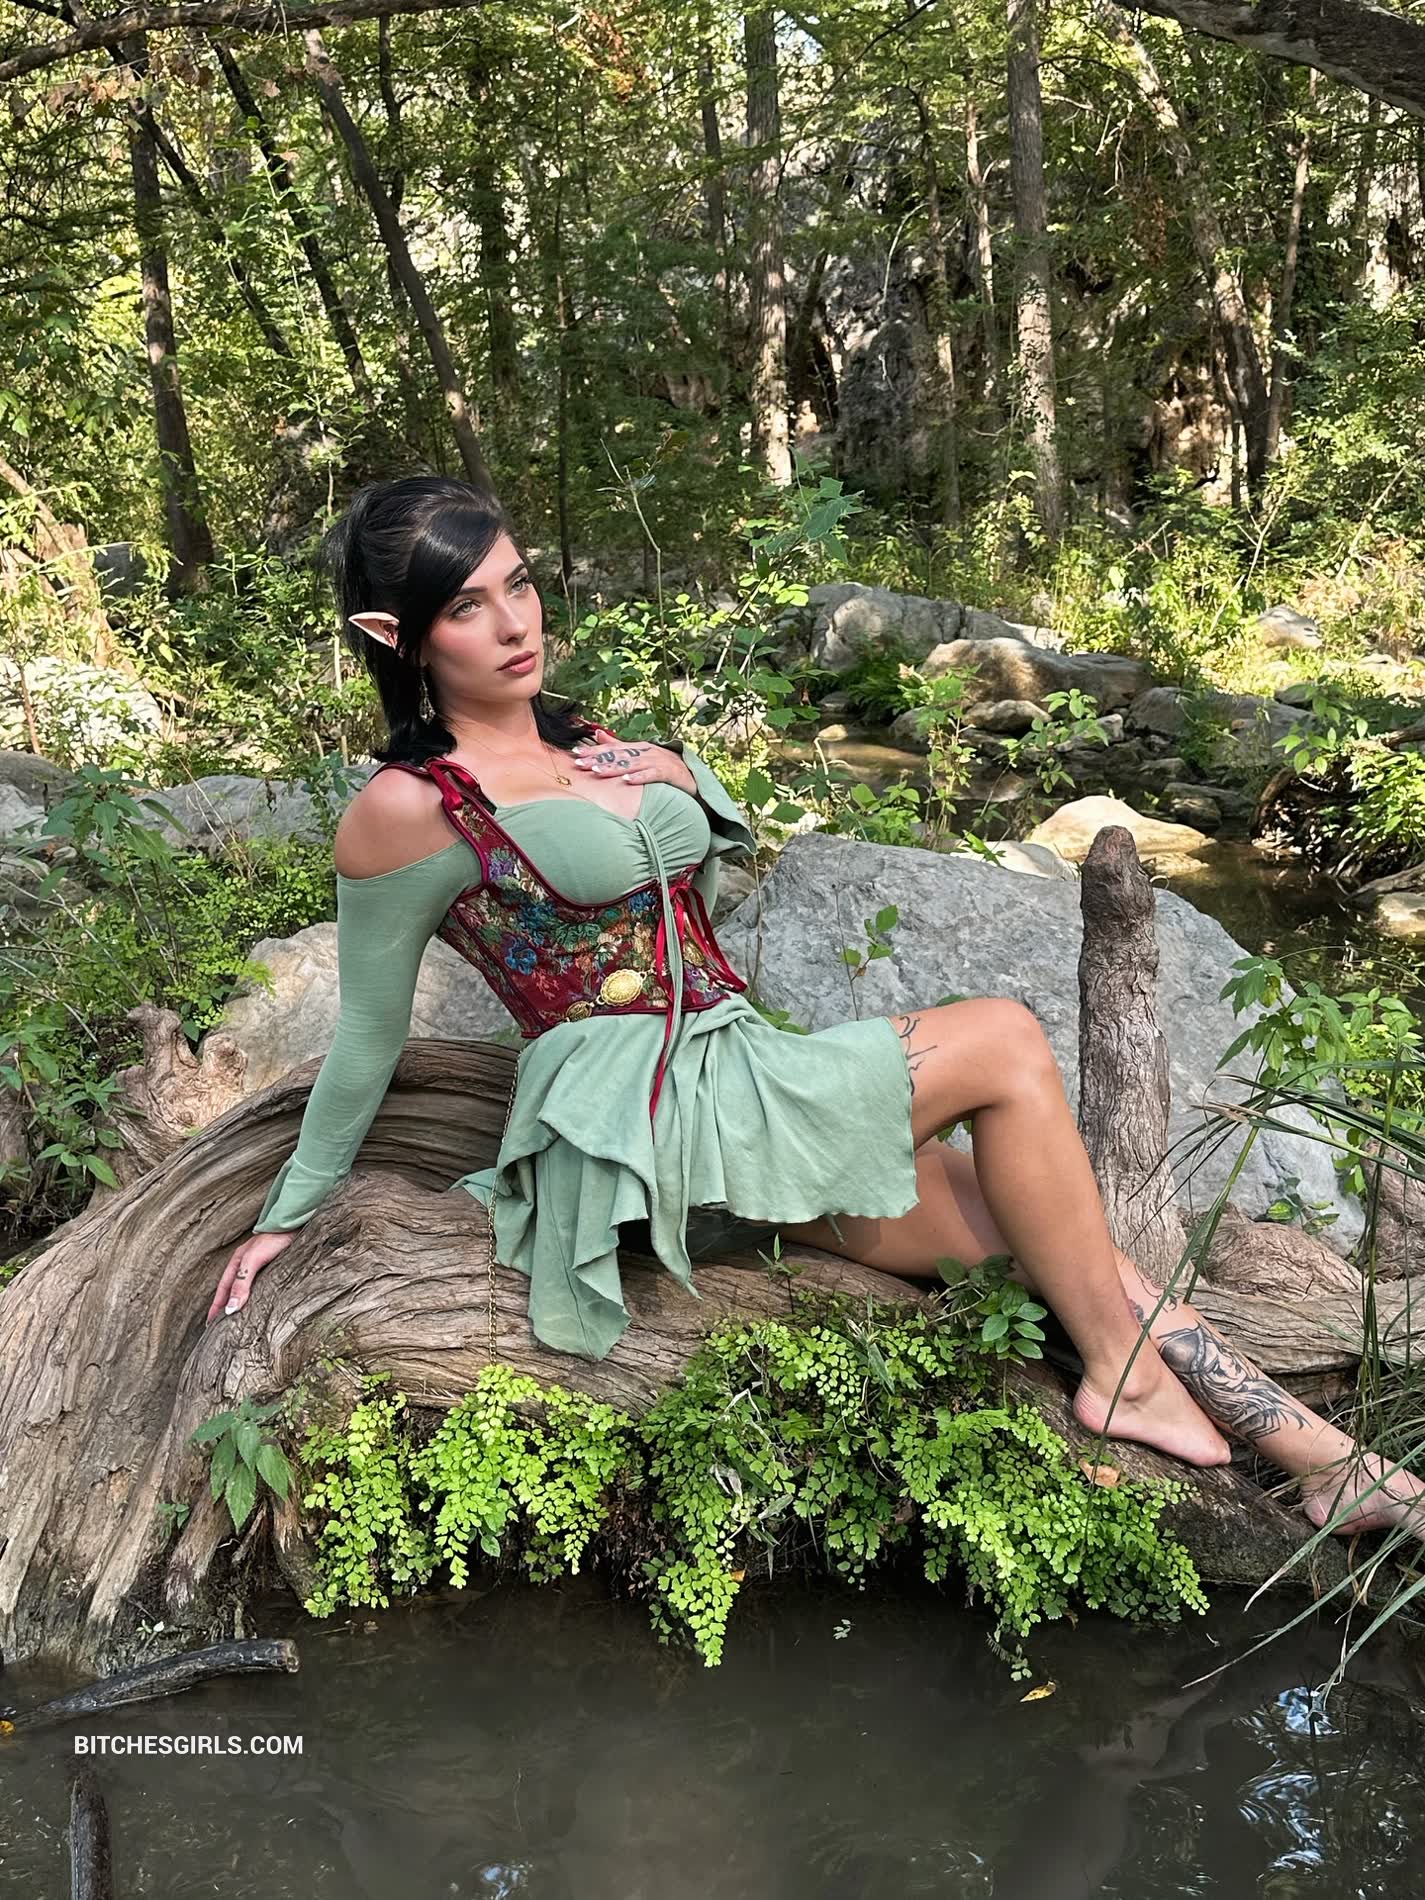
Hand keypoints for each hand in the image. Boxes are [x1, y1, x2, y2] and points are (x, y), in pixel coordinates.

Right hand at [206, 1230, 295, 1324]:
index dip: (216, 1306)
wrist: (294, 1226)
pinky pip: (259, 1288)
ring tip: (236, 1319)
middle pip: (231, 1290)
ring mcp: (259, 1267)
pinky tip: (256, 1304)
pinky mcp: (272, 1269)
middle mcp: (245, 1266)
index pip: (223, 1290)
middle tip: (219, 1326)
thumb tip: (230, 1308)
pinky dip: (253, 1298)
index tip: (210, 1324)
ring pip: (244, 1289)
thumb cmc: (273, 1239)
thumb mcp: (253, 1261)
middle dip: (224, 1307)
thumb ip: (241, 1282)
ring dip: (239, 1303)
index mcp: (237, 1263)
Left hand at [571, 729, 696, 796]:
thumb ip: (618, 746)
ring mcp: (656, 762)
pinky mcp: (667, 773)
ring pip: (631, 764)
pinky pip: (651, 775)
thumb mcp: (639, 754)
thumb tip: (598, 734)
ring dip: (614, 768)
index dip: (593, 751)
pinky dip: (639, 777)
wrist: (691, 775)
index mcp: (636, 748)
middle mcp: (644, 752)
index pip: (610, 749)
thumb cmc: (662, 766)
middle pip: (618, 755)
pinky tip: (627, 781)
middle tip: (580, 763)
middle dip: (598, 759)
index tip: (575, 754)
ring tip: (597, 771)